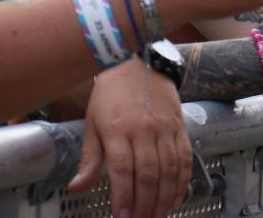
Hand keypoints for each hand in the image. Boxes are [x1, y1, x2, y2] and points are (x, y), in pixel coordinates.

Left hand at [69, 57, 192, 217]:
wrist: (138, 61)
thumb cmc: (111, 93)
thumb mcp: (92, 122)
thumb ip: (89, 158)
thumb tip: (77, 187)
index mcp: (118, 129)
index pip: (123, 170)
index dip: (124, 198)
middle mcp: (144, 129)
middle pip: (149, 175)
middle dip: (145, 205)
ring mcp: (165, 128)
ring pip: (169, 170)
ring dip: (164, 198)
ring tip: (157, 216)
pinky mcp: (180, 126)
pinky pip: (185, 158)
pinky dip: (182, 181)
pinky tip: (176, 198)